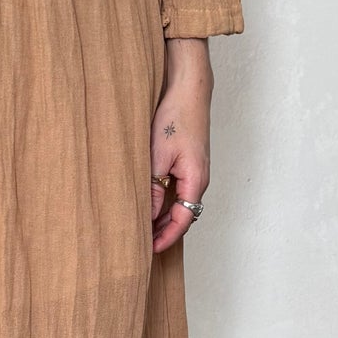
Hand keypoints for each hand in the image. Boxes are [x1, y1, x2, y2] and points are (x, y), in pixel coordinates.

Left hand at [151, 38, 211, 253]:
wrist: (187, 87)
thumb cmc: (175, 116)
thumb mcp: (157, 155)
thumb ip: (153, 188)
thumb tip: (148, 214)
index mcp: (195, 181)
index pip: (182, 221)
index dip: (165, 238)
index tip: (148, 250)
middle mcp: (199, 179)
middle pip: (182, 216)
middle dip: (162, 231)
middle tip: (139, 243)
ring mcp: (195, 170)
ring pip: (178, 203)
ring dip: (161, 215)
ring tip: (138, 225)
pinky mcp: (188, 162)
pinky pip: (177, 190)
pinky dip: (163, 200)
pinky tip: (146, 200)